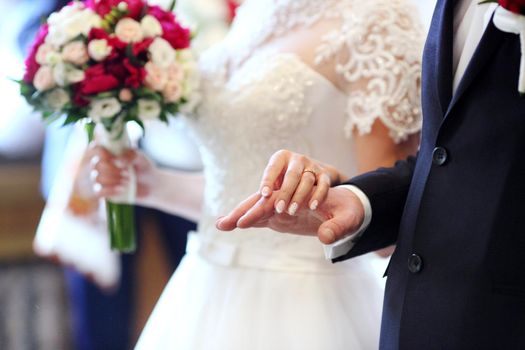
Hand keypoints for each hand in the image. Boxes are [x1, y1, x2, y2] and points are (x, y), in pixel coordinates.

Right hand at [87, 144, 154, 199]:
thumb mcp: (140, 157)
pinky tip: (122, 188)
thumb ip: (131, 154)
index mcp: (107, 152)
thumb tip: (118, 160)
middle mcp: (101, 164)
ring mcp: (101, 179)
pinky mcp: (104, 192)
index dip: (101, 152)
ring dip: (113, 179)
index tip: (112, 157)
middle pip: (95, 164)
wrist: (151, 184)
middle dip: (111, 168)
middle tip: (128, 172)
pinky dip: (110, 190)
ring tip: (128, 180)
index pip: (95, 149)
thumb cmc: (143, 167)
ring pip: (96, 177)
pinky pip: (98, 191)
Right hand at [216, 186, 363, 243]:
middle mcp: (289, 197)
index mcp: (302, 194)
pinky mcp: (283, 214)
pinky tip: (235, 226)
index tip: (243, 222)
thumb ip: (337, 227)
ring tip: (221, 225)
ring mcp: (284, 206)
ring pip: (258, 209)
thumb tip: (325, 238)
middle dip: (240, 212)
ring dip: (240, 216)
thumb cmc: (350, 210)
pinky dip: (249, 221)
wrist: (351, 205)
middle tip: (221, 224)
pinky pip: (262, 218)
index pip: (275, 202)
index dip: (258, 212)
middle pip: (260, 203)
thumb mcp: (348, 218)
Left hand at [257, 149, 343, 215]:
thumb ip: (265, 193)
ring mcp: (312, 166)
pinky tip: (312, 207)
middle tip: (278, 209)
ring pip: (307, 180)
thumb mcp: (275, 182)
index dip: (268, 181)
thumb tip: (248, 211)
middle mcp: (297, 159)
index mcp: (280, 158)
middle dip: (285, 193)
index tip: (264, 195)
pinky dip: (318, 195)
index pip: (272, 168)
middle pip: (292, 175)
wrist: (313, 175)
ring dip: (299, 196)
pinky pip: (323, 184)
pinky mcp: (325, 174)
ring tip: (292, 212)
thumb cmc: (285, 181)